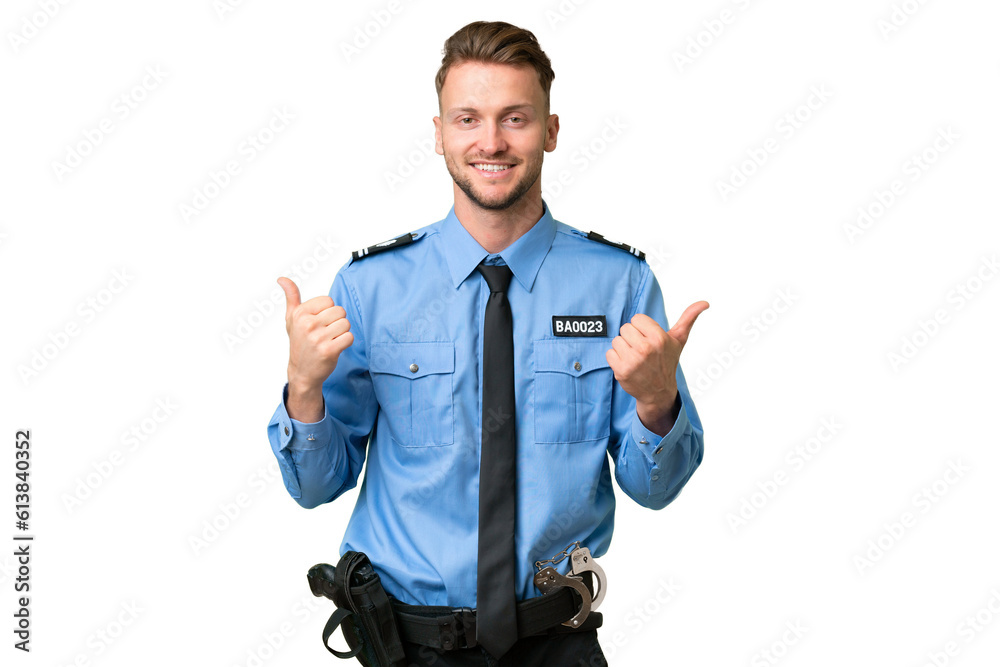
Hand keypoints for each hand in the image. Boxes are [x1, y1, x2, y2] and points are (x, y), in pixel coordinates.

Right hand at [278, 277, 353, 393]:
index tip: (318, 323)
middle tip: (326, 333)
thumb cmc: (299, 342)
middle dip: (337, 322)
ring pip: (346, 324)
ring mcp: (318, 338)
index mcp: (300, 313)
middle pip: (340, 311)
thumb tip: (282, 278)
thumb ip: (291, 297)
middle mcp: (308, 324)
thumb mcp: (292, 319)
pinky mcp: (329, 351)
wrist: (302, 372)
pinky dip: (346, 342)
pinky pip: (349, 337)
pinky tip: (335, 348)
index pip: (329, 300)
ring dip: (342, 333)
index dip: (328, 312)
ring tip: (330, 340)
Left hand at [606, 301, 708, 433]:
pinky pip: (609, 353)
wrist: (659, 391)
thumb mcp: (679, 340)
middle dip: (631, 337)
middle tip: (642, 349)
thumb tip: (704, 303)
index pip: (636, 319)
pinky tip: (628, 365)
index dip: (641, 328)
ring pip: (616, 341)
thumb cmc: (667, 361)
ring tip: (635, 357)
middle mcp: (646, 348)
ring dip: (623, 348)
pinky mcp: (621, 371)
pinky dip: (616, 359)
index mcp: (659, 337)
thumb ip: (689, 318)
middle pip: (625, 328)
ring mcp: (633, 360)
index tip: (648, 338)